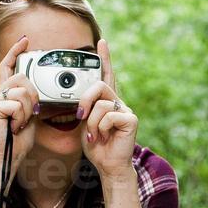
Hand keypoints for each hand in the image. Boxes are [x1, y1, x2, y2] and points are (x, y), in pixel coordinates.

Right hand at [0, 34, 40, 163]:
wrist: (8, 156)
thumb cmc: (18, 138)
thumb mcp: (29, 114)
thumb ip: (31, 99)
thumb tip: (39, 90)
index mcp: (6, 93)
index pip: (9, 66)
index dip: (16, 52)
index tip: (25, 40)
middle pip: (23, 79)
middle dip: (33, 97)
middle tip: (29, 115)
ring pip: (23, 92)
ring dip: (28, 111)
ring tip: (19, 123)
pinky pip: (17, 105)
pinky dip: (21, 118)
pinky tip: (13, 127)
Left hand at [78, 39, 136, 176]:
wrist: (108, 165)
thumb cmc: (97, 146)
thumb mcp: (83, 124)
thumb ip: (83, 108)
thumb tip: (76, 101)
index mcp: (106, 101)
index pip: (106, 75)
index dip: (104, 58)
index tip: (101, 42)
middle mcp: (117, 102)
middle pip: (99, 86)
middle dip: (85, 101)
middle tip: (81, 116)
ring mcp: (125, 110)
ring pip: (101, 105)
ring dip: (91, 123)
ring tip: (95, 135)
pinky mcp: (131, 119)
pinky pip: (108, 116)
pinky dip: (100, 128)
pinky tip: (104, 137)